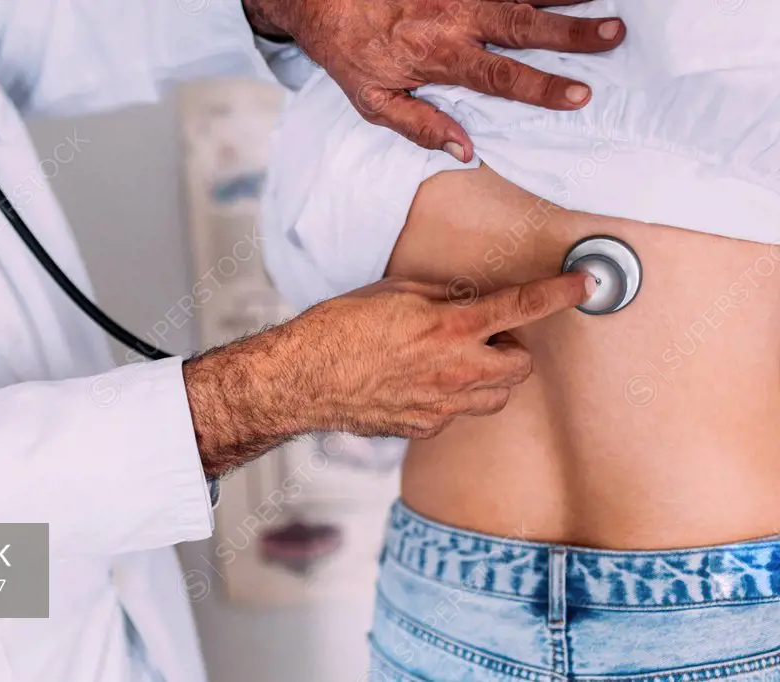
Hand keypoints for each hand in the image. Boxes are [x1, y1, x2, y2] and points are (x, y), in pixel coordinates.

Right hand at [183, 271, 591, 476]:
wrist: (304, 378)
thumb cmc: (341, 328)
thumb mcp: (397, 292)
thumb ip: (443, 296)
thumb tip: (469, 298)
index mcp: (451, 328)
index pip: (522, 307)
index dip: (559, 293)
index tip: (584, 284)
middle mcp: (456, 371)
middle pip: (522, 366)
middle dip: (515, 349)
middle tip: (487, 333)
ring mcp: (443, 406)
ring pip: (497, 397)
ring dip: (491, 375)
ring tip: (456, 358)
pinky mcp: (424, 428)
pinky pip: (460, 413)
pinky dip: (456, 396)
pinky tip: (424, 381)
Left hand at [244, 0, 625, 156]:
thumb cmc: (349, 51)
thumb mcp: (373, 101)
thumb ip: (421, 125)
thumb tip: (465, 151)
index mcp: (439, 56)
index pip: (501, 76)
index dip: (542, 86)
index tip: (580, 94)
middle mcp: (454, 18)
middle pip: (522, 24)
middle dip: (571, 30)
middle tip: (614, 32)